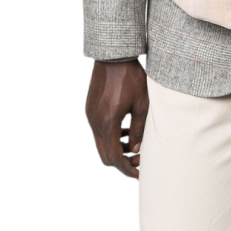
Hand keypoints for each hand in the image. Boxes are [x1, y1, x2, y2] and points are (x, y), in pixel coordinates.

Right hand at [84, 59, 148, 179]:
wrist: (113, 56)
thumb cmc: (130, 77)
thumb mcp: (141, 103)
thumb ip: (138, 129)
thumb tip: (136, 149)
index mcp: (108, 124)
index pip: (114, 158)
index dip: (126, 169)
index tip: (138, 174)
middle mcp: (94, 123)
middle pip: (104, 155)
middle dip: (121, 162)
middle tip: (138, 161)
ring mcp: (89, 116)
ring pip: (100, 144)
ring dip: (116, 149)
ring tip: (133, 145)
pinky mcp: (89, 109)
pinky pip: (98, 131)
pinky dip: (110, 136)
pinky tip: (124, 130)